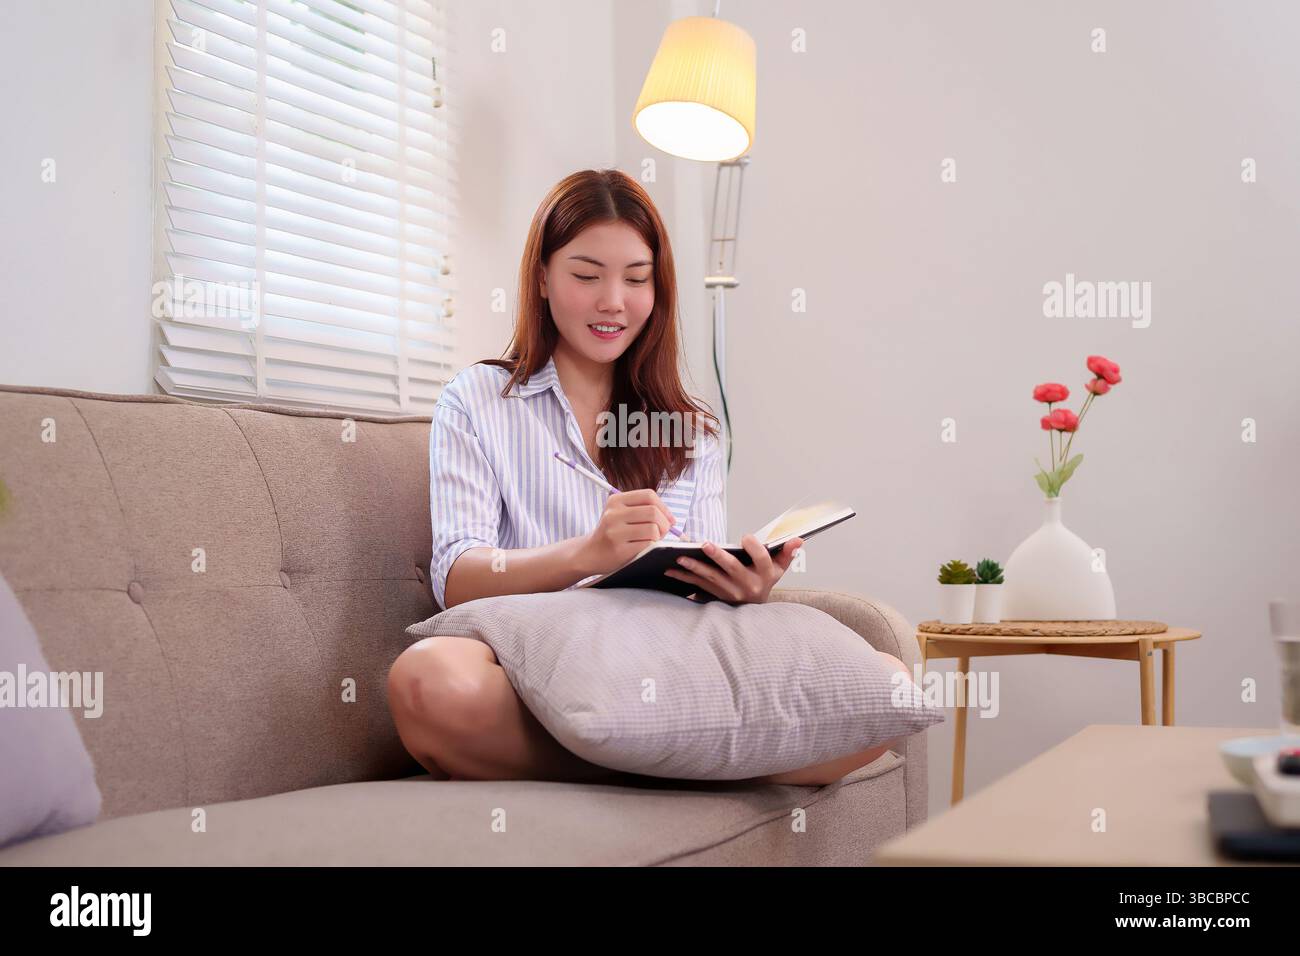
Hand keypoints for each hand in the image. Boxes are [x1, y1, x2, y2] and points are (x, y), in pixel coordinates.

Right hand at [579, 489, 676, 575]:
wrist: (589, 553)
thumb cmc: (612, 533)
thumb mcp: (620, 514)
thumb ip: (642, 510)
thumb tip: (671, 518)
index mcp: (615, 500)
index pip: (648, 495)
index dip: (664, 507)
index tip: (669, 519)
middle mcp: (613, 514)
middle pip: (653, 511)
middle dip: (665, 523)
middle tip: (664, 532)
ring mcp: (615, 532)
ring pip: (653, 528)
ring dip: (659, 536)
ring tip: (653, 540)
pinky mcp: (619, 549)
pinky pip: (648, 544)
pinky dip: (653, 546)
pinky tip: (645, 548)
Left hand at [664, 534, 804, 604]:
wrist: (755, 614)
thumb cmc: (765, 582)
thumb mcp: (779, 569)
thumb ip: (787, 553)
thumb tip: (798, 539)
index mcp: (766, 576)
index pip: (762, 560)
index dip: (755, 548)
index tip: (745, 537)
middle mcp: (748, 586)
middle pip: (733, 569)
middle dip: (719, 556)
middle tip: (705, 544)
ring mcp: (731, 593)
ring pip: (712, 578)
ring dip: (695, 567)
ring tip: (680, 557)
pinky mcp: (716, 597)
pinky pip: (698, 586)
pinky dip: (684, 578)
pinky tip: (671, 570)